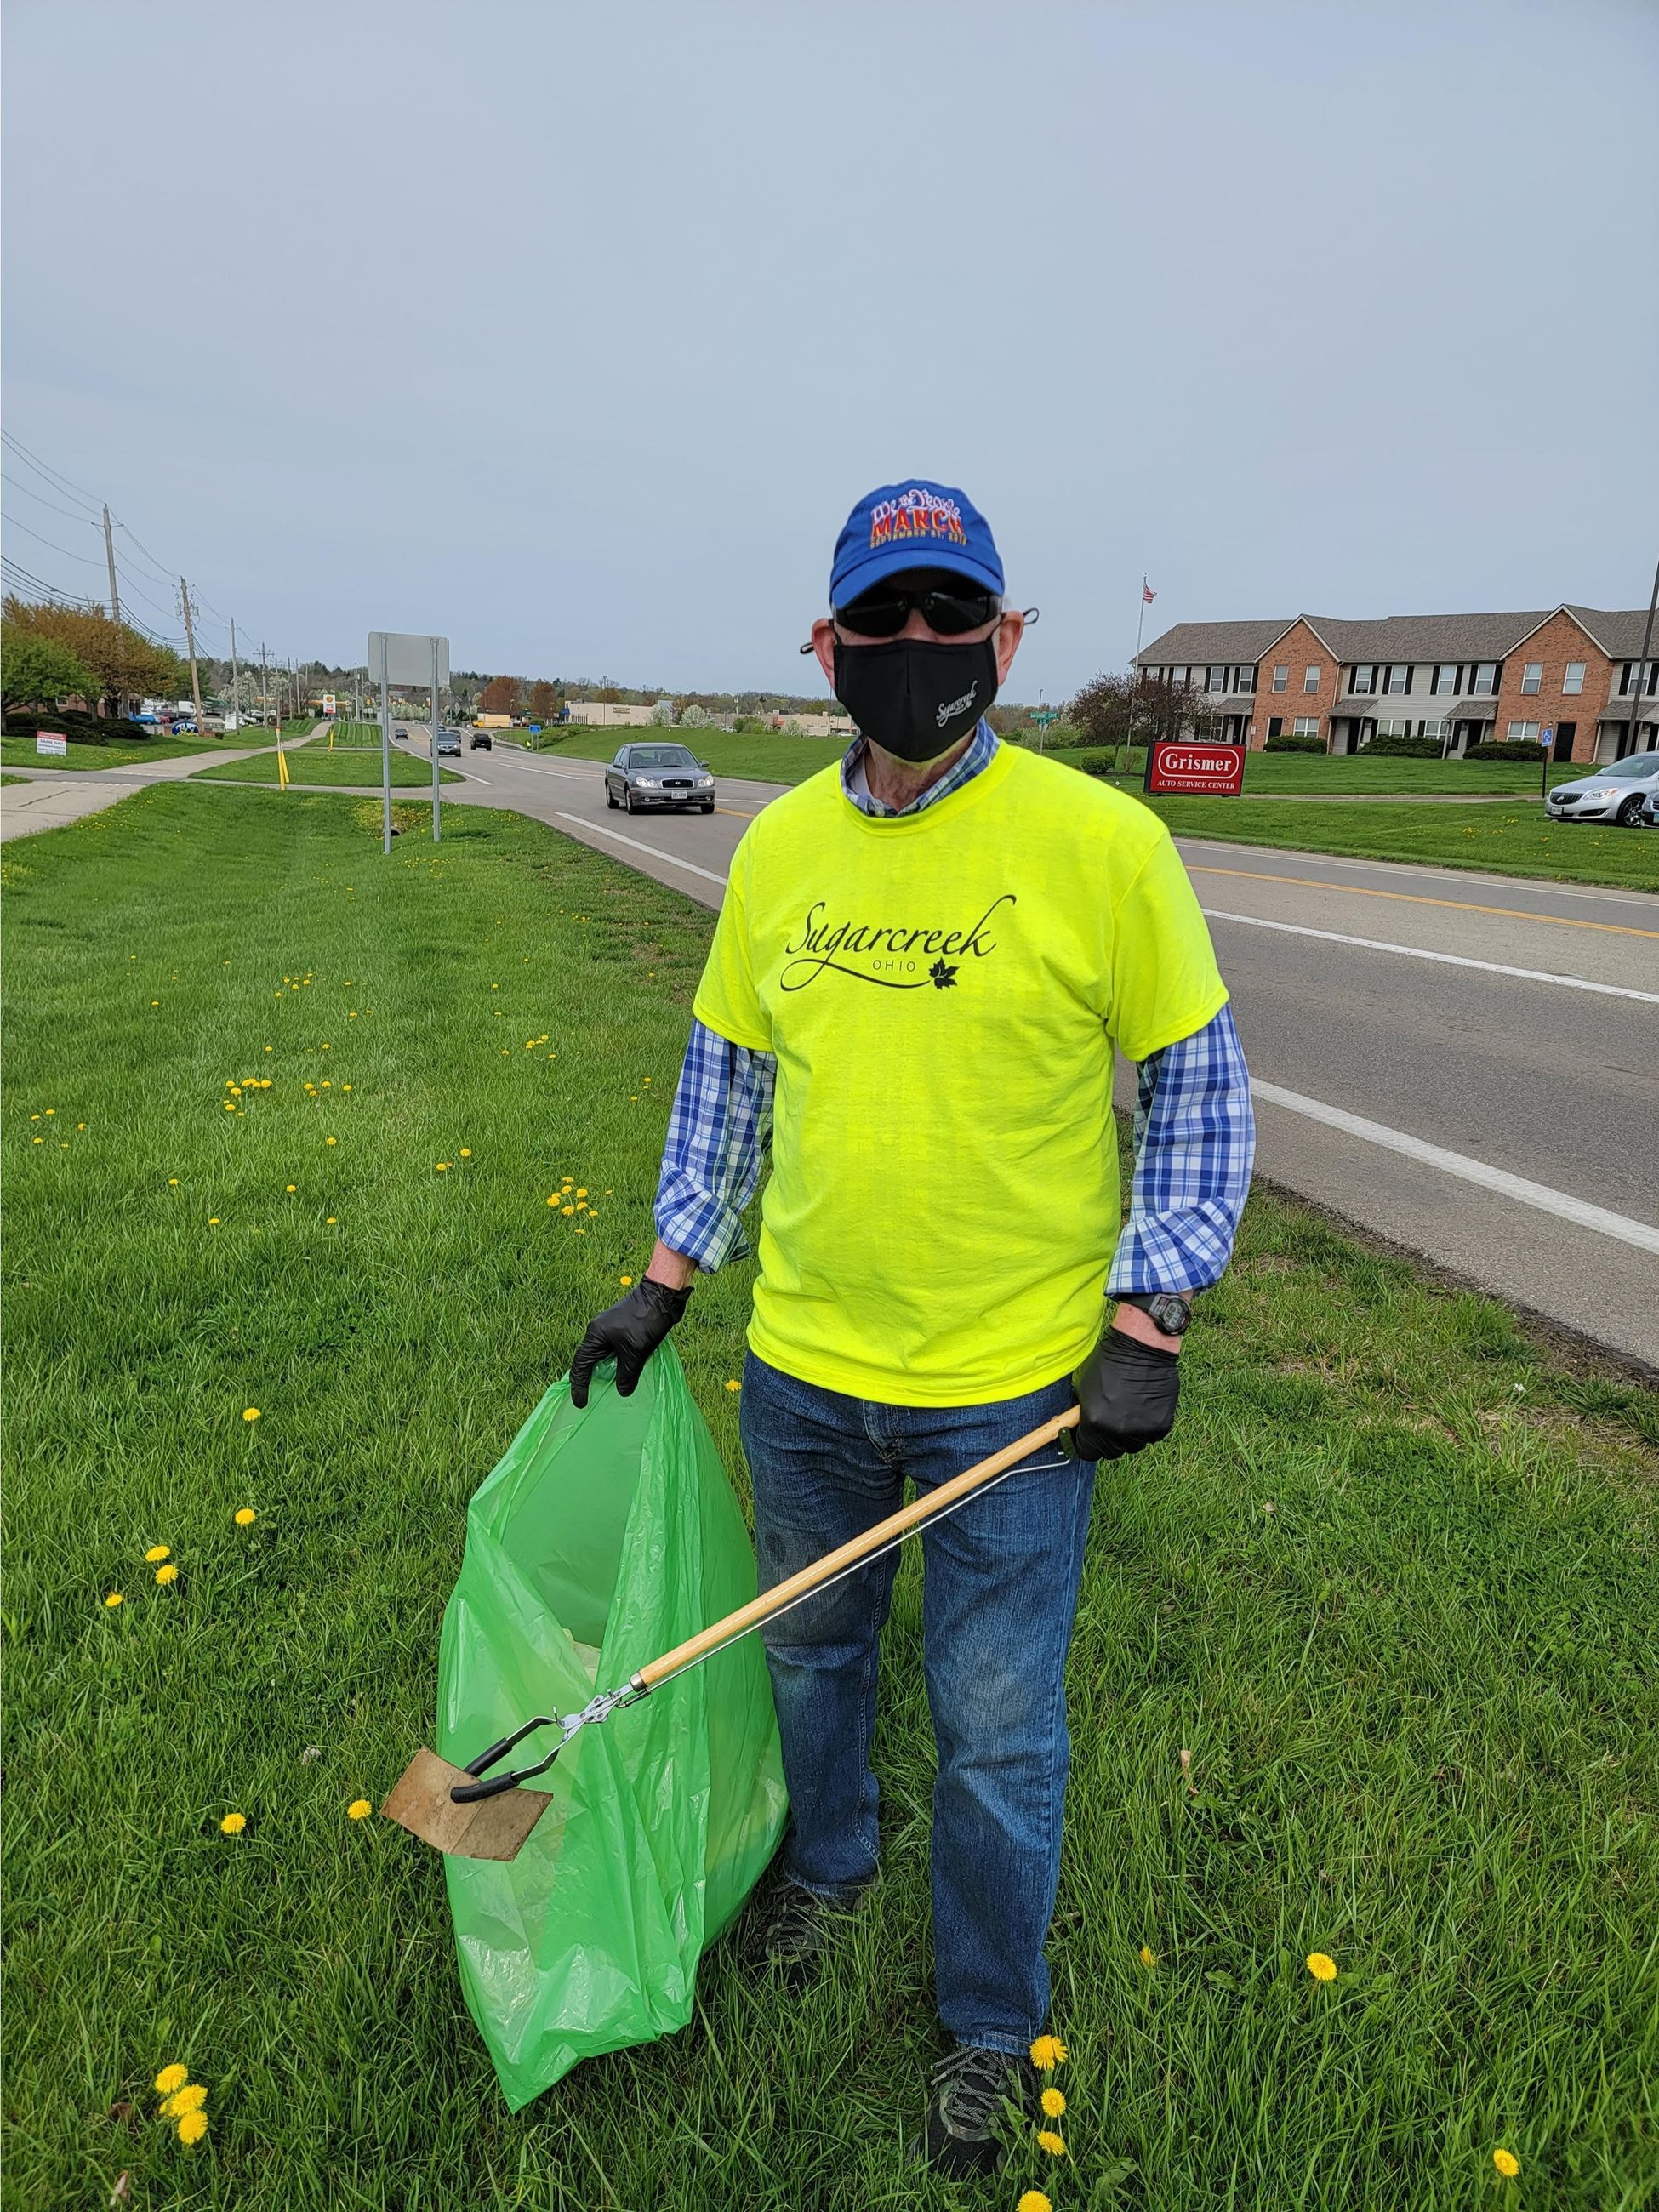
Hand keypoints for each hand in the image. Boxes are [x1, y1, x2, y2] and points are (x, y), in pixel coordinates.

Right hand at [569, 1275, 691, 1408]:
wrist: (662, 1296)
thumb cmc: (645, 1321)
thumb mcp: (635, 1352)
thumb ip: (627, 1374)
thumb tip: (622, 1391)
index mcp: (595, 1335)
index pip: (581, 1364)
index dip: (580, 1385)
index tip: (581, 1403)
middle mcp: (599, 1330)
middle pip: (590, 1360)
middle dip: (591, 1379)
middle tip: (592, 1398)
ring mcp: (611, 1328)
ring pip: (604, 1355)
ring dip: (607, 1371)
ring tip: (609, 1389)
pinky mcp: (623, 1327)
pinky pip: (615, 1350)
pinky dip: (617, 1363)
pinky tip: (625, 1373)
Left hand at [1071, 1321, 1179, 1460]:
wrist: (1142, 1347)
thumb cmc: (1109, 1361)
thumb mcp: (1084, 1387)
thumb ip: (1082, 1413)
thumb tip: (1079, 1428)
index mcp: (1095, 1422)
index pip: (1087, 1451)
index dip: (1087, 1444)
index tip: (1089, 1437)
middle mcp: (1118, 1430)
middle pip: (1111, 1452)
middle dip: (1107, 1440)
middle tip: (1109, 1422)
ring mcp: (1141, 1430)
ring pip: (1132, 1446)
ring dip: (1128, 1435)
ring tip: (1129, 1411)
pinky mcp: (1161, 1425)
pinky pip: (1150, 1436)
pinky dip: (1146, 1427)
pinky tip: (1144, 1407)